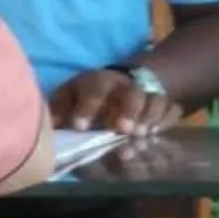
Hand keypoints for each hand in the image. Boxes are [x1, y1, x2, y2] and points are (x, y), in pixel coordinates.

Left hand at [53, 69, 181, 137]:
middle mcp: (125, 85)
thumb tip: (48, 126)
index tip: (80, 126)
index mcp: (97, 81)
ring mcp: (147, 93)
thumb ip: (59, 111)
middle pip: (131, 92)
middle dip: (128, 110)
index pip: (94, 89)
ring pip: (154, 99)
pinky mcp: (163, 104)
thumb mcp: (69, 97)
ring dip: (149, 117)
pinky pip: (170, 109)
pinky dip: (165, 121)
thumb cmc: (88, 96)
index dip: (87, 106)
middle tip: (122, 130)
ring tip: (140, 135)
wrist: (122, 83)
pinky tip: (156, 133)